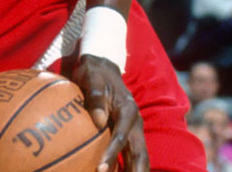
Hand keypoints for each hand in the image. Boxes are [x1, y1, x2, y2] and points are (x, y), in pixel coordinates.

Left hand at [73, 55, 147, 171]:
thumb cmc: (93, 73)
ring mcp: (134, 130)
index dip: (113, 154)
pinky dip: (127, 169)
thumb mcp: (91, 76)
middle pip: (140, 154)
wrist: (102, 68)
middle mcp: (135, 123)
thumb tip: (98, 120)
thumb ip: (95, 94)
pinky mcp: (129, 135)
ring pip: (139, 158)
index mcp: (128, 110)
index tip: (100, 169)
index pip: (121, 136)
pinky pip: (130, 156)